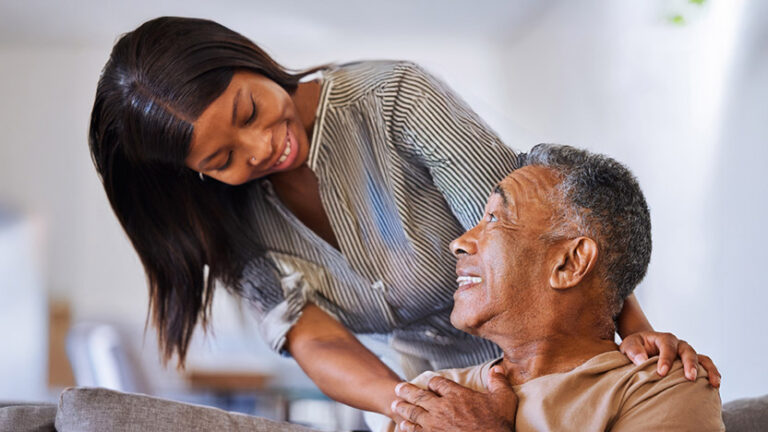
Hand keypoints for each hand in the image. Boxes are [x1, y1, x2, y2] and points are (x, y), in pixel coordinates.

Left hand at [391, 366, 516, 431]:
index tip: (430, 383)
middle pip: (420, 396)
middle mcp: (442, 407)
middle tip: (398, 388)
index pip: (438, 383)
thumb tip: (498, 368)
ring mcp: (434, 424)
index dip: (433, 382)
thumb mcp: (504, 399)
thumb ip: (499, 382)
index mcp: (457, 395)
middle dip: (407, 391)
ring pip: (413, 413)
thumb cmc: (498, 424)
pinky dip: (407, 427)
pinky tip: (402, 426)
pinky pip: (415, 431)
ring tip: (395, 405)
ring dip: (403, 408)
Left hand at [619, 331, 720, 386]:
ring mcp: (687, 354)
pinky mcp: (692, 364)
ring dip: (708, 369)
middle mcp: (679, 344)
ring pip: (702, 358)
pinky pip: (705, 366)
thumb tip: (641, 360)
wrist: (643, 348)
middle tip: (690, 378)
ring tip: (714, 383)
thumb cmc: (636, 347)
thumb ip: (633, 351)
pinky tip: (715, 385)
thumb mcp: (629, 345)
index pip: (667, 346)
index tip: (661, 372)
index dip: (665, 359)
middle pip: (688, 351)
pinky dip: (712, 374)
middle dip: (689, 364)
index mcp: (663, 338)